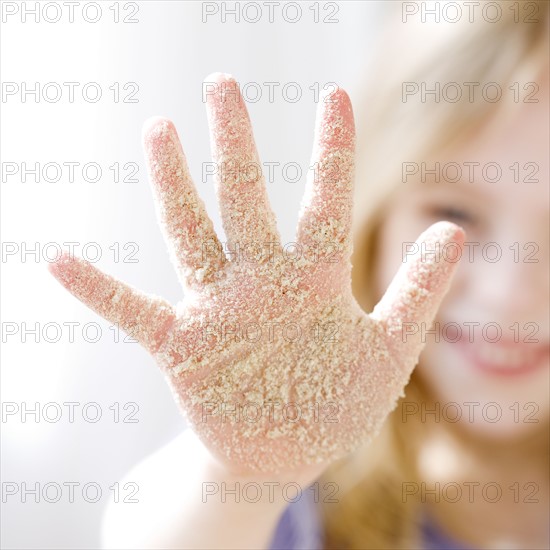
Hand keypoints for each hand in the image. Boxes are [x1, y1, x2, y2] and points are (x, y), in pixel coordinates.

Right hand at [49, 73, 463, 473]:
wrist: (286, 451)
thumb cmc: (336, 402)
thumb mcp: (390, 350)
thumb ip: (419, 292)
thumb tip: (454, 229)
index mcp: (312, 281)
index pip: (323, 202)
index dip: (331, 151)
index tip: (334, 94)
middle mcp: (260, 283)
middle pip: (244, 200)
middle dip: (234, 143)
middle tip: (221, 84)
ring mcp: (217, 311)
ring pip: (190, 236)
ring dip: (172, 188)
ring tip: (157, 132)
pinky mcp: (182, 348)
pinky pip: (133, 313)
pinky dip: (99, 291)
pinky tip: (58, 262)